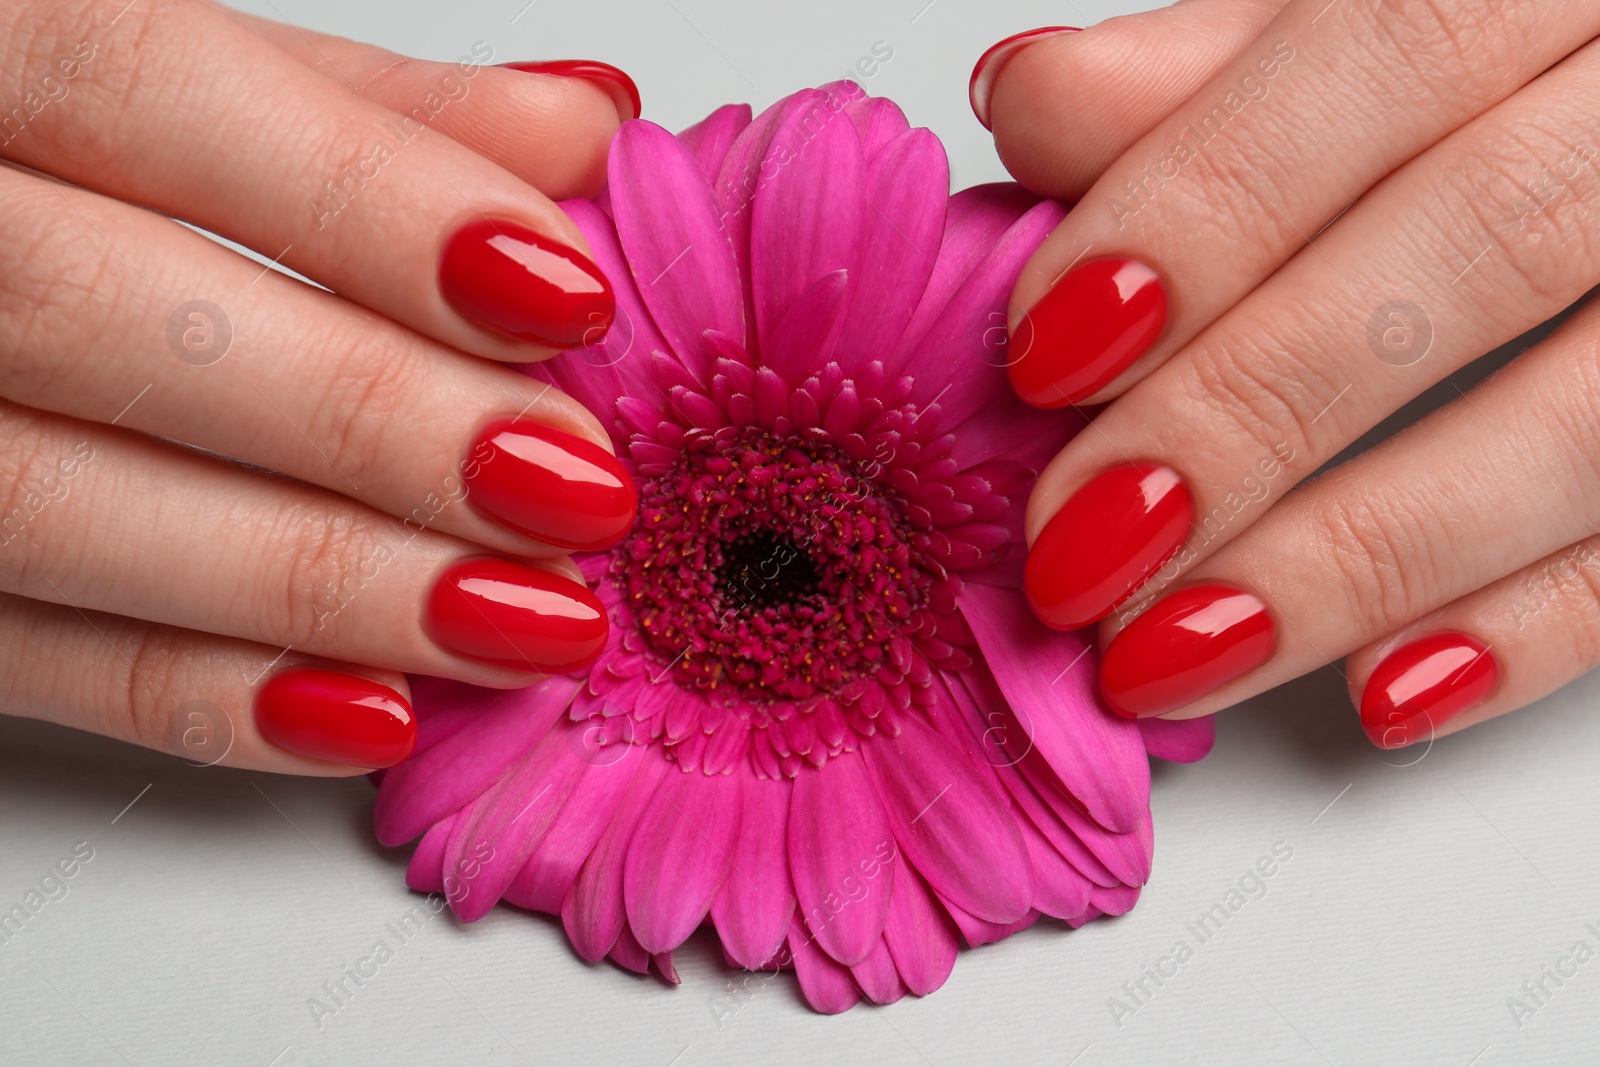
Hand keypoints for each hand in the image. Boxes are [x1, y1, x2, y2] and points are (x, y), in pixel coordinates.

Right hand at [0, 0, 640, 773]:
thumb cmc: (37, 138)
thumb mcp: (175, 79)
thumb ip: (366, 107)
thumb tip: (579, 138)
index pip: (154, 93)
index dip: (372, 209)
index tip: (564, 297)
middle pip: (108, 316)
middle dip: (370, 415)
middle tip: (570, 484)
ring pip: (60, 508)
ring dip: (321, 581)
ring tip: (520, 617)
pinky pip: (19, 656)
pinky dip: (198, 698)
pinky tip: (372, 710)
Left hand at [974, 0, 1599, 747]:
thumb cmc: (1512, 54)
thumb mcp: (1369, 13)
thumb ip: (1216, 67)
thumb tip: (1030, 105)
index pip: (1386, 56)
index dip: (1208, 211)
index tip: (1051, 348)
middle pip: (1480, 242)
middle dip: (1252, 406)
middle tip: (1082, 540)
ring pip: (1586, 420)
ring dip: (1358, 553)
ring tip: (1176, 648)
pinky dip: (1533, 630)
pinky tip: (1385, 695)